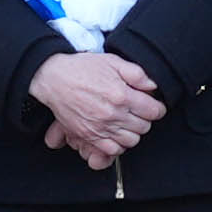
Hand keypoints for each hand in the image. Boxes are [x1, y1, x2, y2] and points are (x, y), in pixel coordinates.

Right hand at [29, 50, 165, 166]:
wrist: (54, 78)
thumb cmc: (82, 68)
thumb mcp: (112, 61)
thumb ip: (136, 74)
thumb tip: (153, 86)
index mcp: (122, 95)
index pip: (153, 111)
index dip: (157, 108)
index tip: (153, 106)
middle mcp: (113, 114)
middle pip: (144, 127)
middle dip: (145, 119)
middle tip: (139, 112)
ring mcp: (101, 127)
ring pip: (132, 140)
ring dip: (133, 132)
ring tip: (128, 122)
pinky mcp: (89, 136)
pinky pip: (113, 149)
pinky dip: (119, 144)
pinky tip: (116, 133)